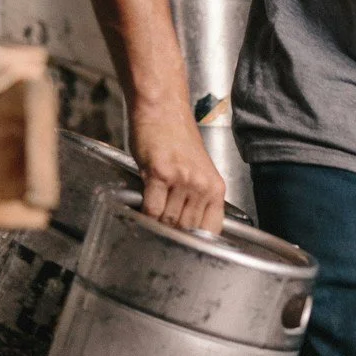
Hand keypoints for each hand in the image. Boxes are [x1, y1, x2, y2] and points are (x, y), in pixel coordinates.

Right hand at [131, 104, 227, 233]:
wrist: (162, 108)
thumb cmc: (176, 138)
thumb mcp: (196, 172)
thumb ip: (196, 199)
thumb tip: (185, 228)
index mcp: (216, 189)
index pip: (211, 230)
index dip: (196, 242)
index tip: (184, 246)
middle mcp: (202, 186)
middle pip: (187, 229)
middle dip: (173, 235)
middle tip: (160, 235)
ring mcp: (182, 180)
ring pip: (169, 220)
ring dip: (156, 224)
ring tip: (148, 221)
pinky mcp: (160, 173)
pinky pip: (152, 207)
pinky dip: (144, 213)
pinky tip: (140, 210)